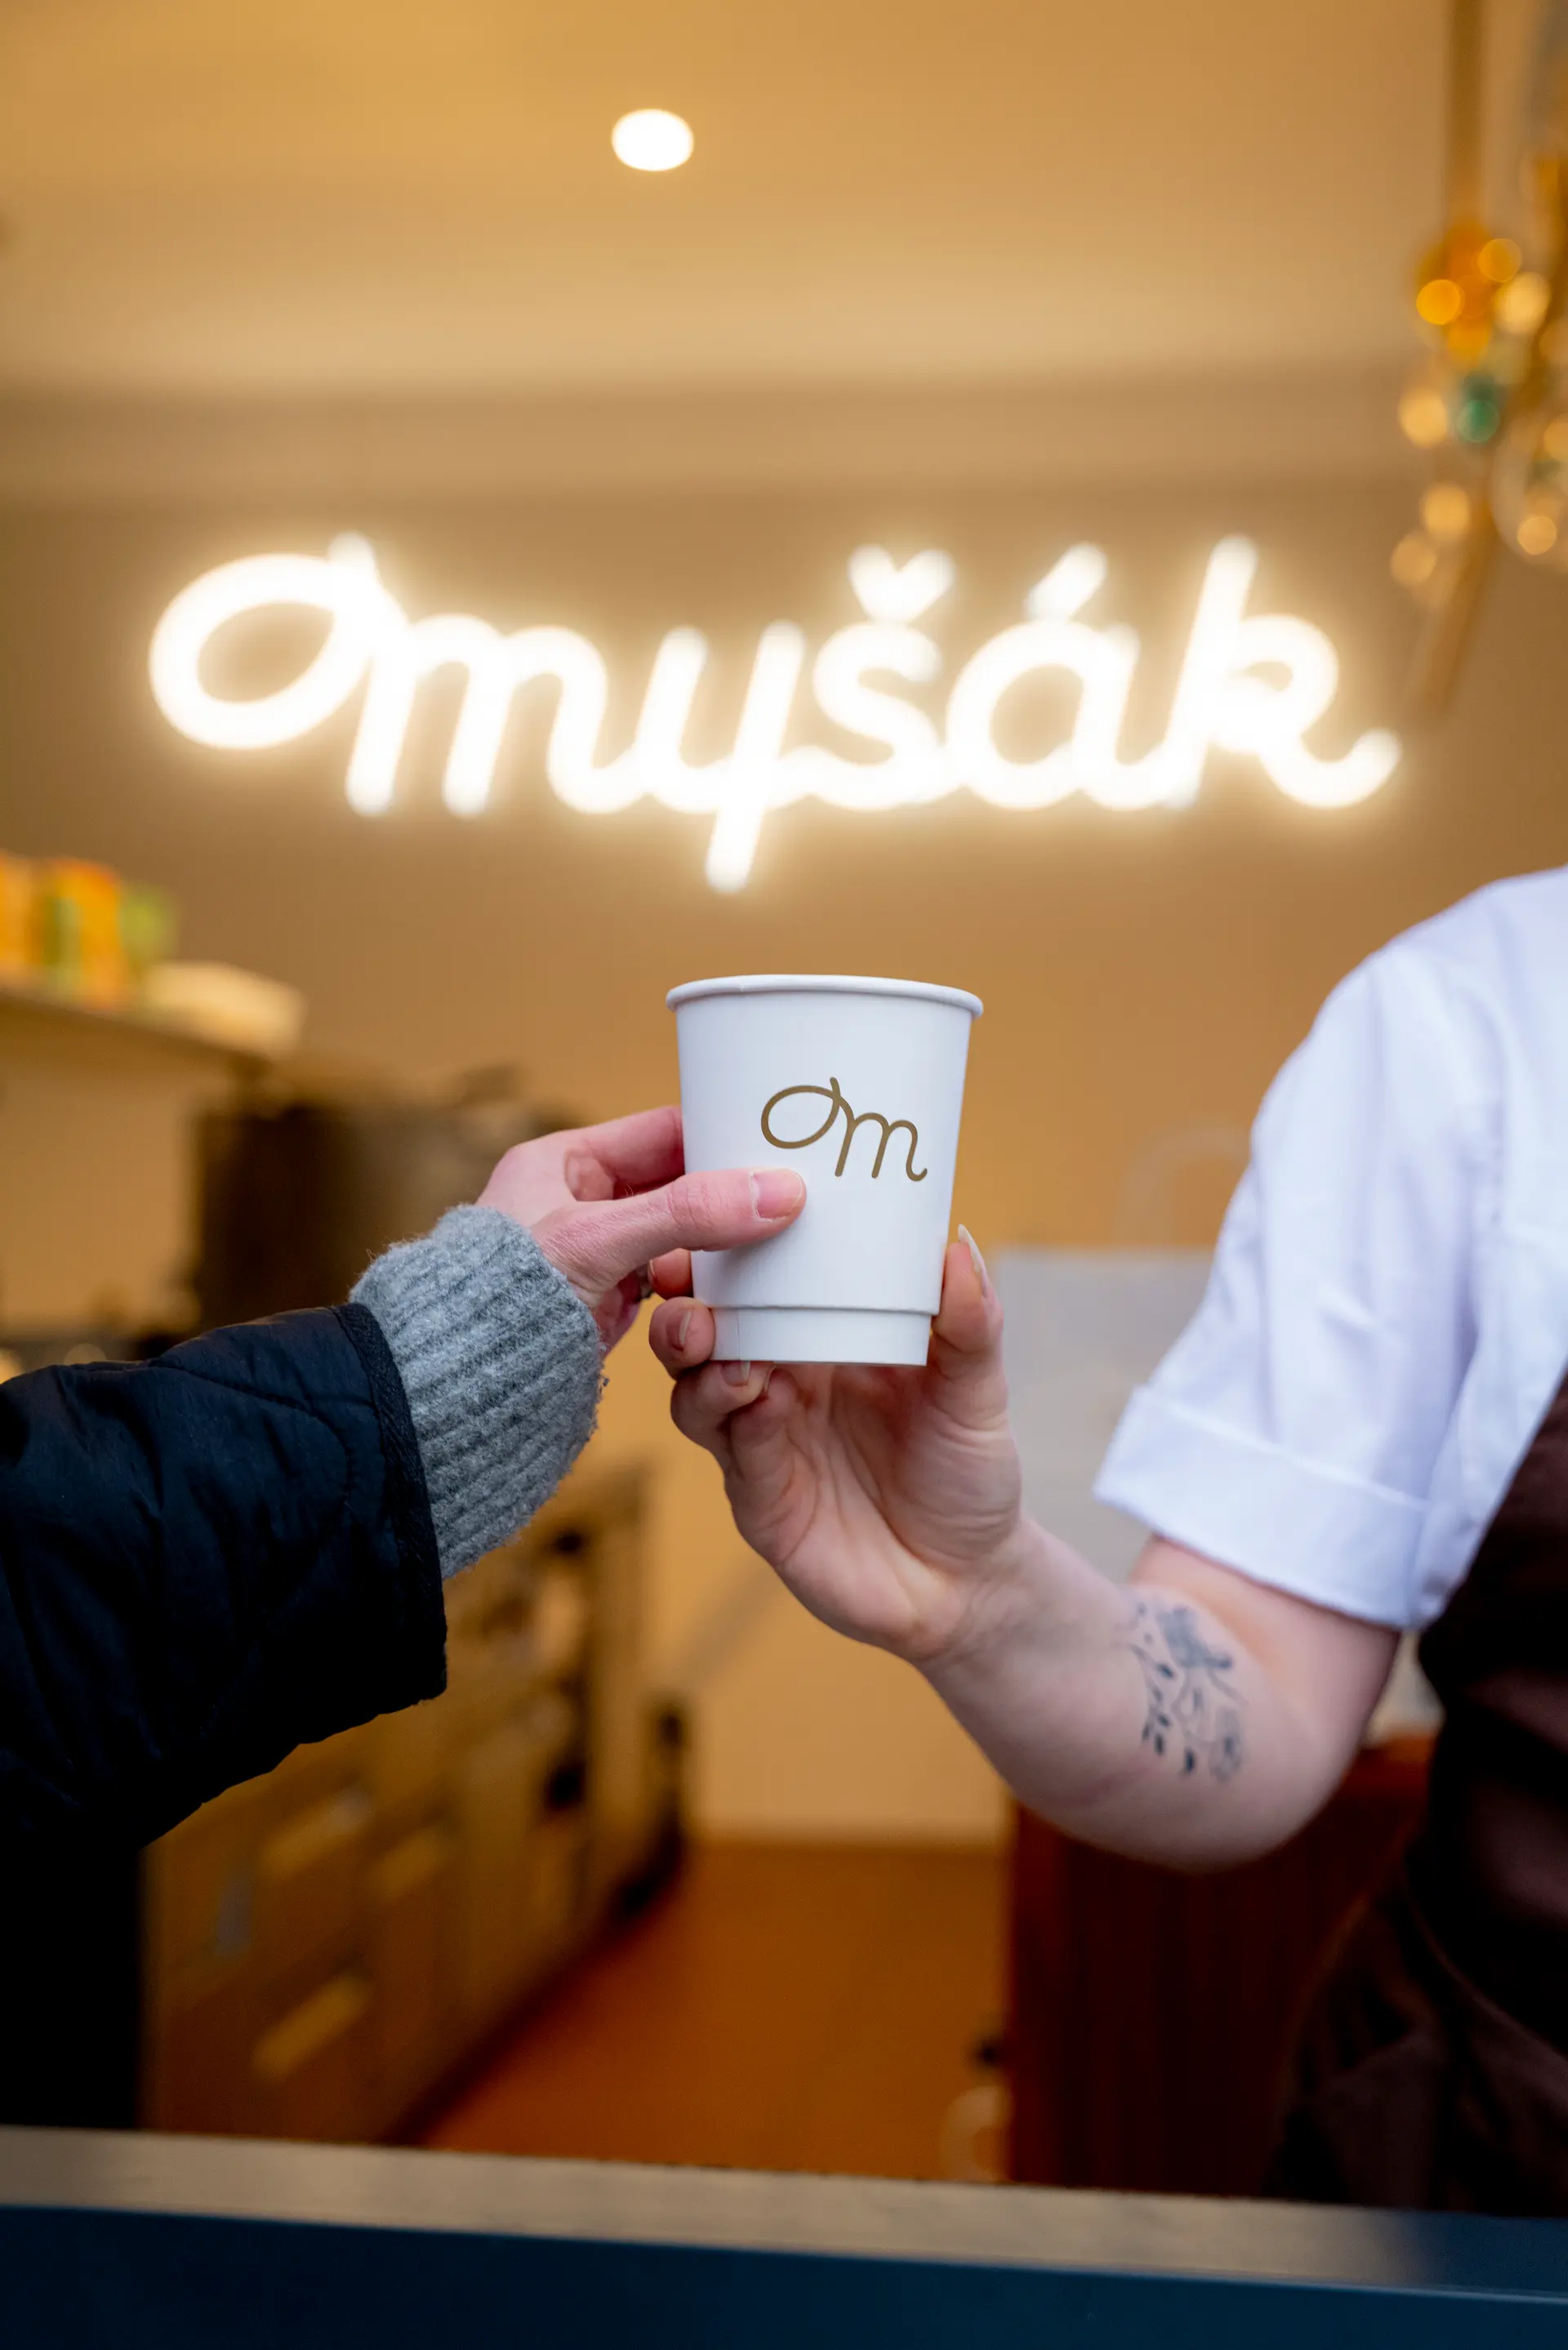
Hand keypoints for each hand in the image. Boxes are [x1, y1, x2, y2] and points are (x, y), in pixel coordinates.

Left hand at [479, 1106, 804, 1349]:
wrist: (459, 1386)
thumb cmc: (501, 1297)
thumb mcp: (598, 1240)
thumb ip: (686, 1212)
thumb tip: (776, 1191)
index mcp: (563, 1161)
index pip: (661, 1131)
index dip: (719, 1134)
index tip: (778, 1143)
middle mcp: (579, 1202)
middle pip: (677, 1184)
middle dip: (726, 1195)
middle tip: (790, 1196)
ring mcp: (597, 1254)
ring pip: (680, 1236)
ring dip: (718, 1245)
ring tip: (771, 1245)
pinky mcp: (608, 1301)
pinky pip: (672, 1281)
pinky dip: (702, 1285)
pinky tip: (735, 1289)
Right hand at [648, 1231, 1028, 1665]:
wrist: (968, 1585)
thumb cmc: (967, 1476)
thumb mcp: (977, 1393)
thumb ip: (970, 1324)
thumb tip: (956, 1244)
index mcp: (826, 1340)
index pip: (763, 1282)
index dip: (730, 1248)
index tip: (720, 1206)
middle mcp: (782, 1383)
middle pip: (708, 1328)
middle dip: (689, 1298)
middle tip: (689, 1274)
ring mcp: (762, 1441)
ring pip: (697, 1385)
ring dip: (697, 1355)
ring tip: (718, 1337)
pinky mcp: (757, 1497)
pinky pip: (725, 1447)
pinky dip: (727, 1414)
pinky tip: (750, 1395)